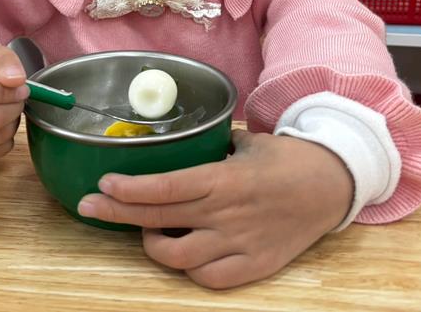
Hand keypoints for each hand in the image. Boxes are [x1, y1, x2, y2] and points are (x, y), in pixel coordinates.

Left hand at [77, 130, 353, 288]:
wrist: (332, 185)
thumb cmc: (285, 157)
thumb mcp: (244, 142)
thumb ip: (207, 148)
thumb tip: (174, 144)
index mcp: (224, 179)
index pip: (165, 188)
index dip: (129, 189)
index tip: (102, 185)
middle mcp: (227, 214)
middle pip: (159, 221)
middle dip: (117, 213)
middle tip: (88, 207)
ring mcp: (239, 244)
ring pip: (178, 258)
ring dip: (153, 245)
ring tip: (146, 232)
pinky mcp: (254, 266)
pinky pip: (208, 278)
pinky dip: (189, 268)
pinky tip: (184, 252)